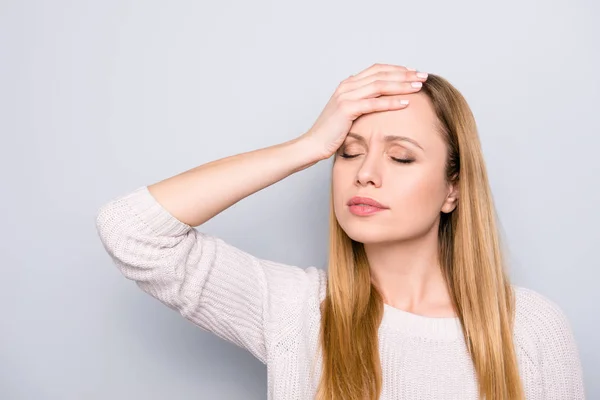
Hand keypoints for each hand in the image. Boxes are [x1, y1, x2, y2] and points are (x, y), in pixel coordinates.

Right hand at [299, 63, 427, 160]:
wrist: (313, 144)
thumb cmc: (331, 133)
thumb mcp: (347, 113)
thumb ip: (359, 102)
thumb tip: (374, 99)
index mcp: (348, 84)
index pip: (377, 69)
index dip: (397, 69)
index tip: (414, 73)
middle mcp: (347, 85)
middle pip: (381, 74)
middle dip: (404, 74)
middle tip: (423, 76)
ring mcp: (346, 96)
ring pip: (380, 85)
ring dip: (401, 85)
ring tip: (418, 87)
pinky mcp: (346, 109)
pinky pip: (374, 103)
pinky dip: (391, 102)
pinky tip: (405, 103)